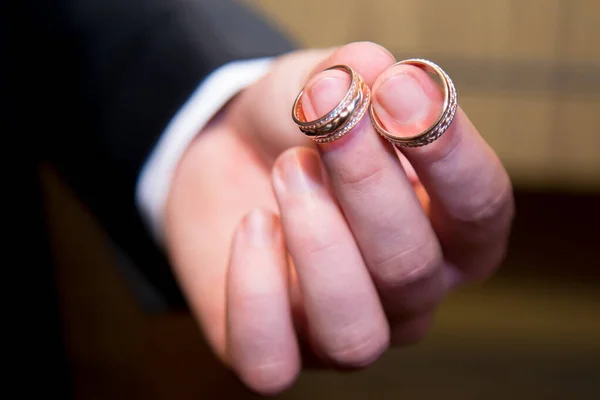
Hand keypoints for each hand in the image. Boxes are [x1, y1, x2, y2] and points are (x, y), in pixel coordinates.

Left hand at [164, 42, 513, 394]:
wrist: (228, 156)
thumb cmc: (298, 127)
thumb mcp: (327, 84)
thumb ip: (355, 76)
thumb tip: (376, 73)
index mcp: (450, 230)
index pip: (482, 210)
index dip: (448, 155)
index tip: (398, 93)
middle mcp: (410, 293)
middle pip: (411, 269)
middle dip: (366, 186)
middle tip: (326, 121)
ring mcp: (346, 330)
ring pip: (355, 335)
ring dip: (317, 244)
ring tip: (288, 171)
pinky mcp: (278, 351)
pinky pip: (272, 363)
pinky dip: (254, 293)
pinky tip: (251, 226)